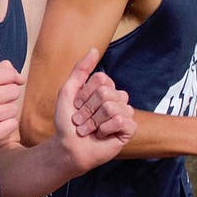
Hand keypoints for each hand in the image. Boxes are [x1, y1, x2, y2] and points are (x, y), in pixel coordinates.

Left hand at [55, 49, 135, 171]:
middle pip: (106, 92)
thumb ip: (81, 70)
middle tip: (81, 121)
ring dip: (94, 121)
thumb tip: (94, 49)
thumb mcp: (68, 91)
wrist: (68, 147)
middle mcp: (117, 99)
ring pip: (112, 107)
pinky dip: (105, 129)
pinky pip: (121, 121)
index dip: (84, 94)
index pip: (102, 79)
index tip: (76, 106)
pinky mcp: (129, 130)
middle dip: (87, 109)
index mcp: (105, 89)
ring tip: (89, 129)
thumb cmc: (67, 122)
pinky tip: (101, 135)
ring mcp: (125, 114)